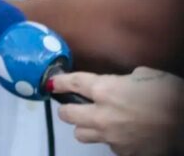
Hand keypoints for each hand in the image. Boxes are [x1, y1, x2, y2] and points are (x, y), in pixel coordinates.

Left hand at [53, 67, 183, 155]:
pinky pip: (108, 146)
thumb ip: (124, 79)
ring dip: (85, 127)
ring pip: (81, 135)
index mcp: (105, 90)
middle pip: (66, 115)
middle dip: (67, 109)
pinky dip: (112, 140)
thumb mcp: (146, 75)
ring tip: (97, 122)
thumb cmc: (170, 94)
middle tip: (74, 106)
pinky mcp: (122, 152)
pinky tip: (123, 133)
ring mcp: (110, 136)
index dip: (59, 83)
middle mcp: (101, 115)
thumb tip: (120, 82)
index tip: (53, 83)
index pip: (71, 83)